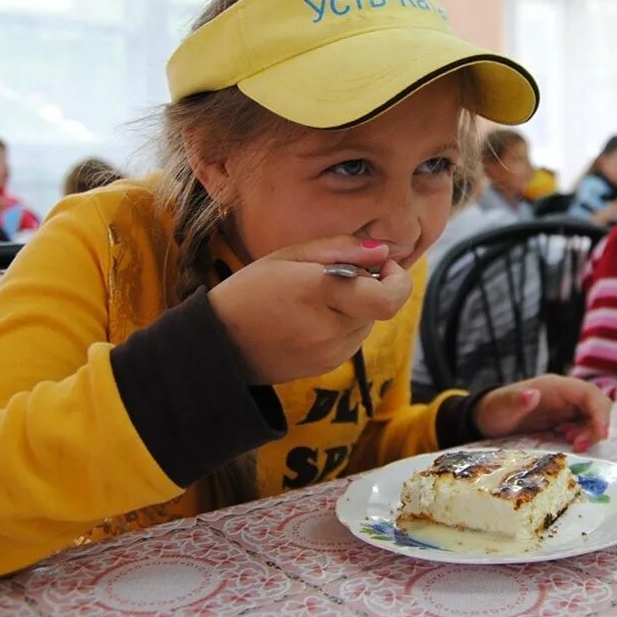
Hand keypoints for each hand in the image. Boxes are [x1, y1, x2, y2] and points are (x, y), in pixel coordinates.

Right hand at [208, 236, 411, 384]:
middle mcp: (330, 328)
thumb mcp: (289, 256)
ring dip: (354, 308)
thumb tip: (383, 251)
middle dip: (368, 288)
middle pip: (378, 306)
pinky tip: (310, 320)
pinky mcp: (327, 367)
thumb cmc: (250, 290)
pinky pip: (351, 340)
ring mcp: (330, 352)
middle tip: (333, 277)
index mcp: (321, 292)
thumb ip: (341, 249)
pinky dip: (342, 326)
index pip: (388, 299)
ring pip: (366, 323)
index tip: (383, 264)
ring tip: (314, 301)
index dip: (397, 279)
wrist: (218, 343)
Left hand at [473, 374, 611, 451]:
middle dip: (597, 426)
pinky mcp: (564, 419)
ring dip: (590, 432)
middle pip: (597, 405)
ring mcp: (566, 407)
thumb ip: (517, 401)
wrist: (487, 418)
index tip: (601, 434)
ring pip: (593, 416)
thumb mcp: (502, 408)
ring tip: (572, 444)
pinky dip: (583, 436)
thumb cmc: (495, 410)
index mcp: (555, 387)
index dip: (600, 412)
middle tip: (579, 445)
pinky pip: (584, 425)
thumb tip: (532, 394)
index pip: (589, 394)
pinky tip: (569, 442)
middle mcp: (565, 395)